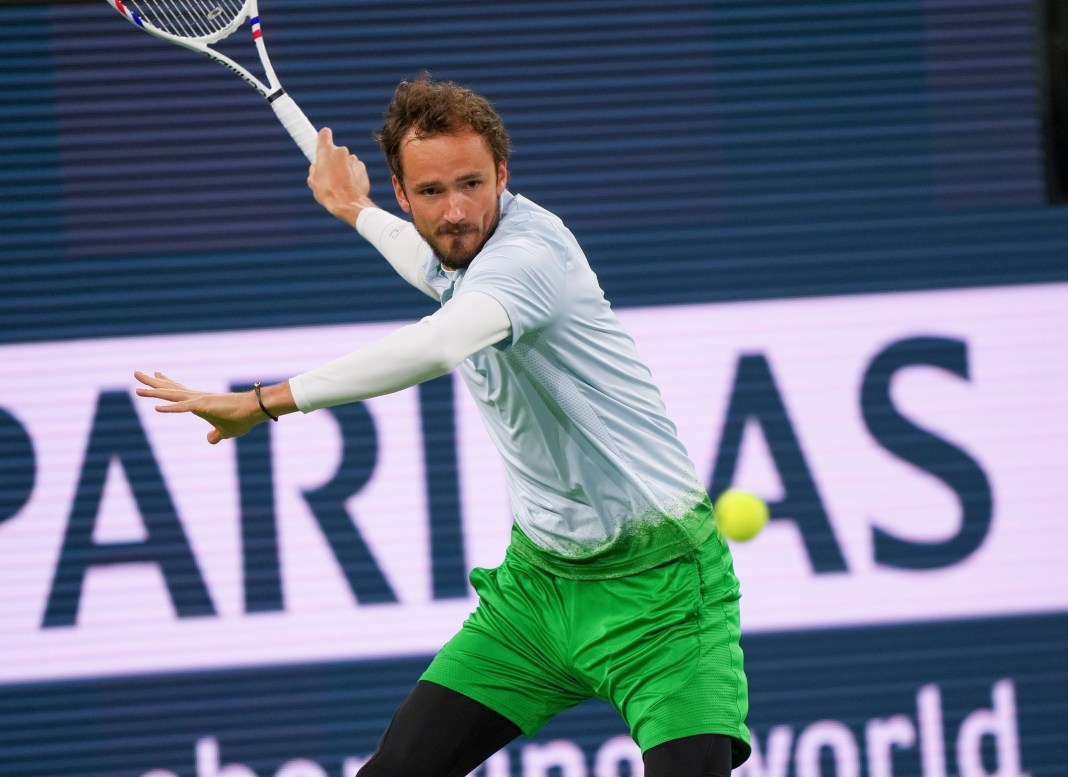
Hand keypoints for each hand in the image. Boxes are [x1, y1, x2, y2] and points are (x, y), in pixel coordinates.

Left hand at [134, 371, 261, 444]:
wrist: (254, 411)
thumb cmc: (242, 419)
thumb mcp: (225, 431)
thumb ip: (215, 435)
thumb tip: (209, 440)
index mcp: (200, 402)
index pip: (178, 390)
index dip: (165, 384)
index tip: (155, 374)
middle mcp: (196, 397)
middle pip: (170, 388)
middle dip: (151, 383)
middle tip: (136, 373)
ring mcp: (199, 400)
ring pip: (172, 395)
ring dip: (153, 393)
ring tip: (136, 389)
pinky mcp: (204, 406)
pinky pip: (184, 408)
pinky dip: (170, 408)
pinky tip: (157, 408)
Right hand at [307, 127, 376, 225]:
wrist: (348, 204)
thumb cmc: (328, 193)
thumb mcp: (313, 181)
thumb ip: (315, 170)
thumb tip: (316, 168)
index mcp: (326, 151)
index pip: (324, 133)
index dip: (323, 137)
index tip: (322, 142)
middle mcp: (341, 151)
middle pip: (335, 151)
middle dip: (332, 160)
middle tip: (329, 174)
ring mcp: (353, 159)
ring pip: (346, 160)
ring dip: (343, 168)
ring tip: (339, 183)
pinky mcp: (362, 167)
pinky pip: (355, 168)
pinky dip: (352, 174)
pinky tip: (349, 186)